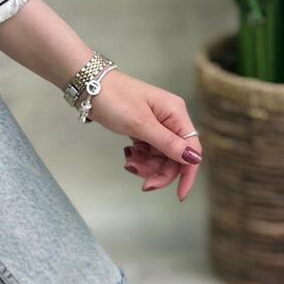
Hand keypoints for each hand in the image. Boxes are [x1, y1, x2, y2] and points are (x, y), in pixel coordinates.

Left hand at [87, 69, 201, 200]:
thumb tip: (193, 158)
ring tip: (129, 162)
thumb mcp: (141, 124)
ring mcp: (157, 125)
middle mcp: (170, 120)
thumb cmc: (115, 99)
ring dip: (145, 166)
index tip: (179, 195)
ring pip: (159, 158)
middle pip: (174, 158)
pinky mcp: (143, 130)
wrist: (90, 87)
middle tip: (143, 184)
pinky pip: (147, 152)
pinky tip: (128, 154)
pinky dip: (139, 158)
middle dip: (159, 173)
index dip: (187, 174)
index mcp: (176, 115)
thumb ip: (167, 143)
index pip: (191, 150)